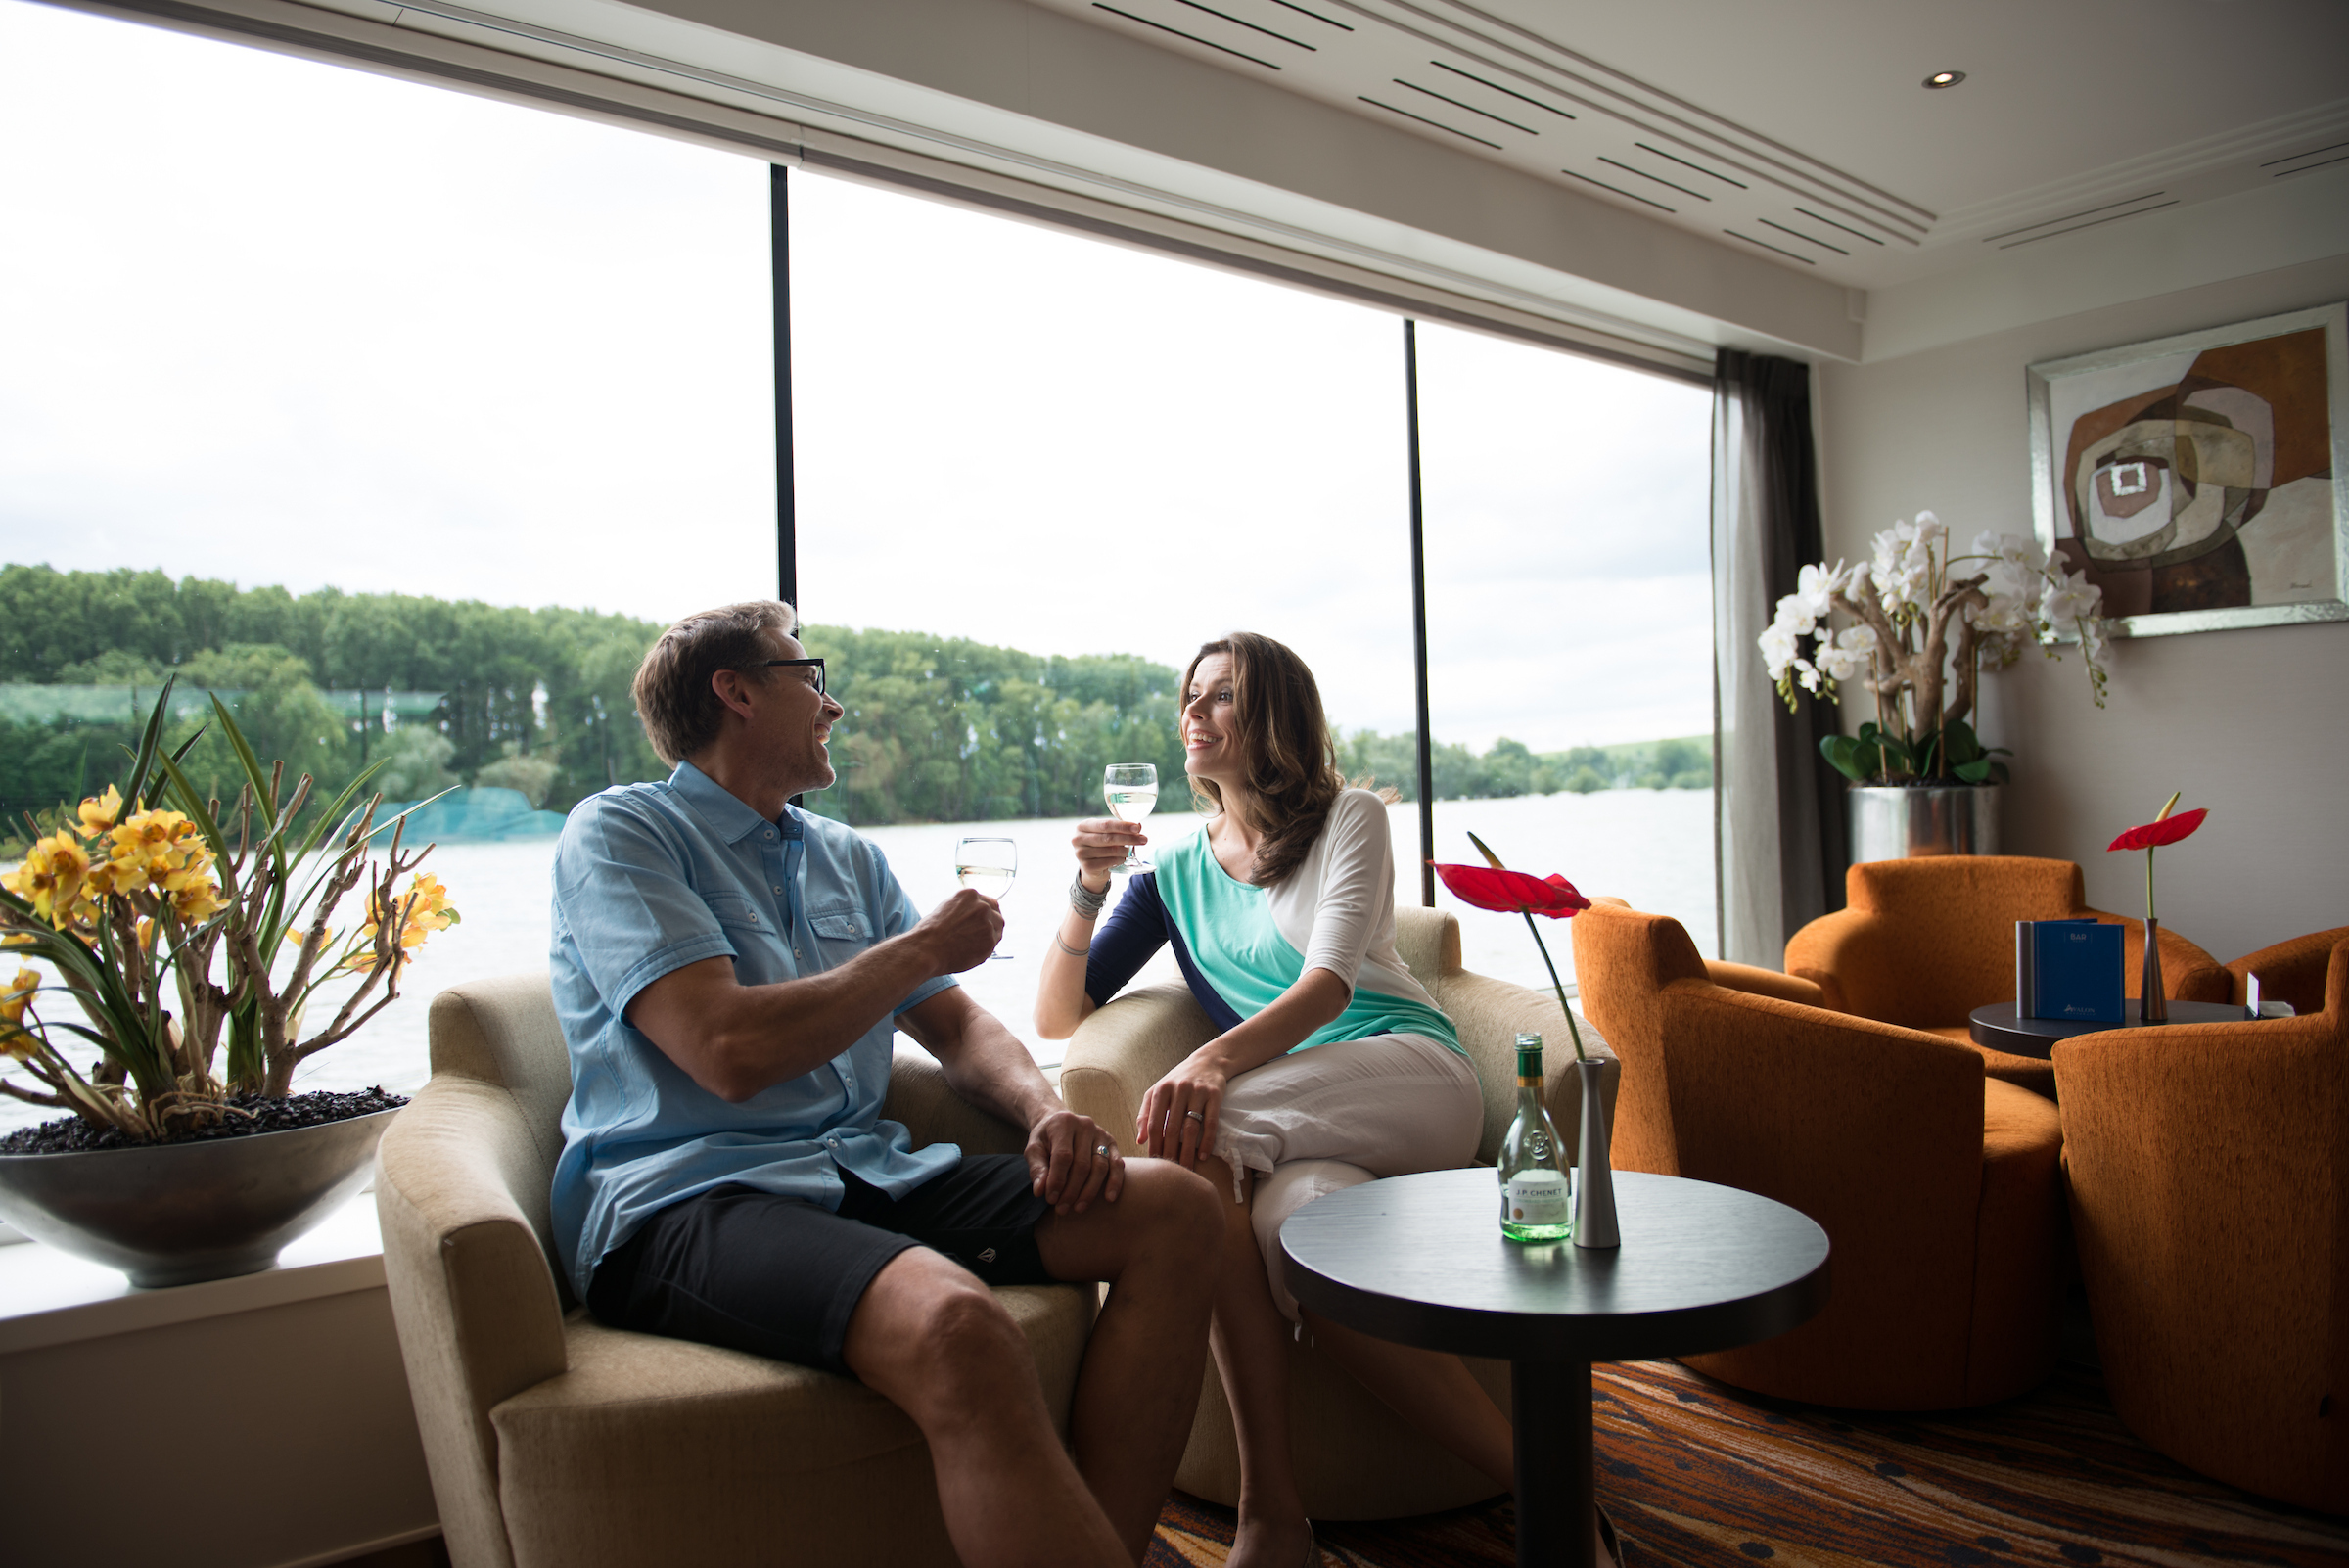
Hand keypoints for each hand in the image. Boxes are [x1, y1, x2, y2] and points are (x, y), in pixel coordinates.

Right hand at [910, 888, 1003, 973]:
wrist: (926, 948)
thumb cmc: (930, 932)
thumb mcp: (946, 909)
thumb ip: (964, 909)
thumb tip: (974, 916)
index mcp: (970, 895)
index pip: (989, 902)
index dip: (987, 914)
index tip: (983, 922)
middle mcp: (982, 906)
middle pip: (997, 915)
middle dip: (991, 924)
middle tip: (981, 935)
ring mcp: (988, 923)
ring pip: (997, 930)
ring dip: (989, 937)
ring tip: (972, 945)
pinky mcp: (990, 940)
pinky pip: (993, 944)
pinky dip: (985, 949)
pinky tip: (970, 951)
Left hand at [1025, 1107, 1123, 1212]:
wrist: (1060, 1122)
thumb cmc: (1045, 1139)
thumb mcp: (1034, 1149)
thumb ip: (1037, 1169)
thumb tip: (1040, 1191)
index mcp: (1064, 1123)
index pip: (1063, 1156)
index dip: (1057, 1180)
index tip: (1051, 1199)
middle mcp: (1085, 1125)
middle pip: (1082, 1164)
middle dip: (1072, 1190)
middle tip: (1062, 1209)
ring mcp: (1101, 1133)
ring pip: (1100, 1166)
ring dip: (1090, 1191)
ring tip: (1078, 1208)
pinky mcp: (1111, 1142)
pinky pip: (1117, 1164)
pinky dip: (1115, 1182)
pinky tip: (1109, 1198)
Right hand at [1070, 817, 1143, 886]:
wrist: (1092, 869)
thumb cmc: (1101, 846)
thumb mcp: (1109, 835)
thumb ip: (1121, 829)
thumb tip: (1138, 825)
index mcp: (1083, 826)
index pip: (1106, 824)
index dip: (1123, 826)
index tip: (1137, 828)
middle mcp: (1078, 838)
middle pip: (1108, 838)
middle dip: (1129, 838)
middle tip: (1144, 839)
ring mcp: (1080, 853)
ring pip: (1109, 851)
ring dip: (1125, 850)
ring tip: (1132, 850)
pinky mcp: (1086, 867)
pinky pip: (1108, 862)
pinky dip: (1119, 860)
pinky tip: (1123, 859)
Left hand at [1136, 1050, 1227, 1170]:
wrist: (1208, 1062)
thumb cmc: (1178, 1081)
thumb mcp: (1158, 1092)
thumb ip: (1146, 1114)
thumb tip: (1140, 1141)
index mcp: (1161, 1090)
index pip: (1154, 1123)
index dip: (1153, 1144)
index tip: (1155, 1161)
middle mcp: (1179, 1089)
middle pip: (1172, 1128)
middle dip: (1170, 1152)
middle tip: (1170, 1170)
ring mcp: (1198, 1092)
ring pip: (1191, 1128)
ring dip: (1188, 1151)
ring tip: (1186, 1168)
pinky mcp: (1215, 1095)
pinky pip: (1211, 1123)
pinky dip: (1207, 1141)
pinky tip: (1203, 1156)